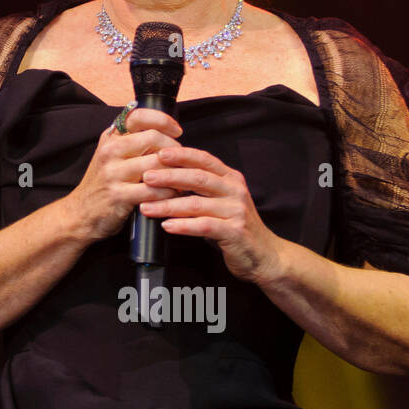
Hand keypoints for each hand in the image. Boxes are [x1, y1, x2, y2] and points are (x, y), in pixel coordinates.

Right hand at [63, 107, 183, 243]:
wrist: (80, 213)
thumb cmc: (104, 184)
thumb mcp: (111, 156)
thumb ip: (132, 142)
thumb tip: (167, 134)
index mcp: (110, 138)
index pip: (138, 116)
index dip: (163, 120)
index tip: (177, 130)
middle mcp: (110, 151)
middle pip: (153, 138)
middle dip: (174, 149)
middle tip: (181, 161)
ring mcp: (113, 173)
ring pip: (157, 164)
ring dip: (176, 173)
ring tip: (181, 179)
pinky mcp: (119, 195)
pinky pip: (154, 190)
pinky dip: (169, 193)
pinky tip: (172, 195)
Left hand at [138, 146, 284, 283]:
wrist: (263, 255)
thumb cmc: (233, 226)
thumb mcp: (219, 200)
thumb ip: (199, 188)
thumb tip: (164, 175)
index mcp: (230, 178)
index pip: (204, 159)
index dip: (181, 155)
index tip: (158, 153)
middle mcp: (235, 190)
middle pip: (198, 178)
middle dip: (169, 176)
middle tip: (146, 177)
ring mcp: (236, 211)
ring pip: (196, 204)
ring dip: (168, 205)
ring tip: (146, 207)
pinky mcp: (235, 232)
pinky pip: (204, 226)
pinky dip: (183, 226)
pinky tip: (167, 226)